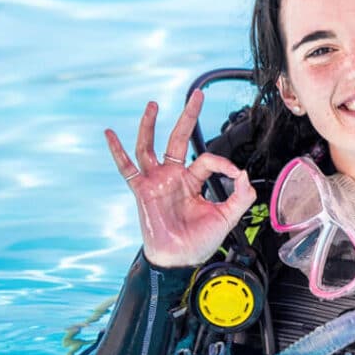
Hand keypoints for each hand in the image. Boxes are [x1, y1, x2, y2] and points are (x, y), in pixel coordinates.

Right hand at [105, 89, 256, 267]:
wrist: (180, 260)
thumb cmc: (199, 241)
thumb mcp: (227, 217)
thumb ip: (241, 195)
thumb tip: (244, 174)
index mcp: (192, 180)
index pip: (206, 159)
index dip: (223, 163)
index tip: (236, 174)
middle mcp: (173, 176)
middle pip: (179, 139)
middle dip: (188, 116)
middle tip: (198, 93)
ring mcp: (156, 181)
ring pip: (150, 146)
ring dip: (150, 125)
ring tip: (154, 104)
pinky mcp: (142, 191)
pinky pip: (127, 168)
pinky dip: (117, 151)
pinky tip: (110, 134)